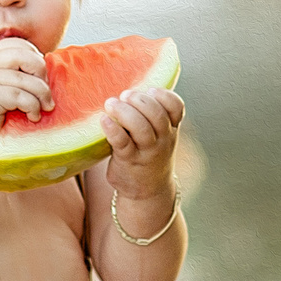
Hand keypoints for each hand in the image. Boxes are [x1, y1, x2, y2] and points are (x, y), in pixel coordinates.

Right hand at [0, 37, 51, 149]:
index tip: (41, 76)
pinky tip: (32, 117)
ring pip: (26, 79)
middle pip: (23, 56)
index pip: (16, 44)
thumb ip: (16, 79)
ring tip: (44, 109)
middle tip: (46, 93)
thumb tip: (49, 76)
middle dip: (41, 72)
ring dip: (42, 95)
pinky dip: (33, 107)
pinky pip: (20, 96)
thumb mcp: (0, 91)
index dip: (34, 56)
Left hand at [101, 86, 183, 200]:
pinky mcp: (128, 161)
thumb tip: (128, 88)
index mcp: (171, 129)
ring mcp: (146, 151)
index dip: (164, 95)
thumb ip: (151, 115)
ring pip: (141, 127)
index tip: (149, 89)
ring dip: (124, 111)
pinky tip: (103, 120)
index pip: (177, 107)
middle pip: (157, 114)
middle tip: (124, 95)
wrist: (148, 192)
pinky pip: (122, 143)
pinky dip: (112, 129)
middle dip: (139, 100)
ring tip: (111, 104)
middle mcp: (162, 139)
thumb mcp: (159, 136)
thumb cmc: (149, 155)